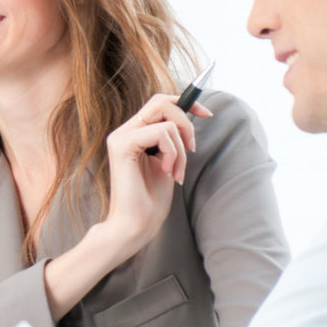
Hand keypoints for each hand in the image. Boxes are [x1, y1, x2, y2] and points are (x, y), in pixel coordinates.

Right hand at [98, 94, 210, 259]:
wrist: (135, 225)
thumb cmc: (150, 200)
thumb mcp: (167, 161)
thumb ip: (171, 140)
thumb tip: (188, 119)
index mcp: (133, 134)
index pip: (159, 102)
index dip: (185, 103)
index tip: (206, 114)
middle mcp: (123, 132)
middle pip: (161, 101)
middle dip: (186, 121)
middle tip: (191, 148)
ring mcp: (120, 137)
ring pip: (166, 121)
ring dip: (181, 149)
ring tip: (175, 172)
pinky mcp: (122, 146)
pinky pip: (161, 133)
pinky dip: (173, 153)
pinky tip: (167, 172)